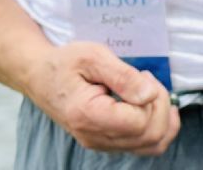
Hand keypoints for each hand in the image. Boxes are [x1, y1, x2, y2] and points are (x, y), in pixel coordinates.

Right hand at [23, 41, 179, 154]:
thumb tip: (150, 94)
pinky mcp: (107, 142)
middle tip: (148, 80)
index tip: (143, 74)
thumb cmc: (64, 63)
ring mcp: (101, 143)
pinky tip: (149, 105)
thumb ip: (123, 76)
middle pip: (150, 137)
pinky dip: (156, 127)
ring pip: (151, 146)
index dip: (153, 98)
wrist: (39, 76)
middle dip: (161, 106)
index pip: (140, 122)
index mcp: (89, 116)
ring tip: (151, 93)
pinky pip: (142, 145)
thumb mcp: (93, 56)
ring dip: (163, 119)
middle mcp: (95, 137)